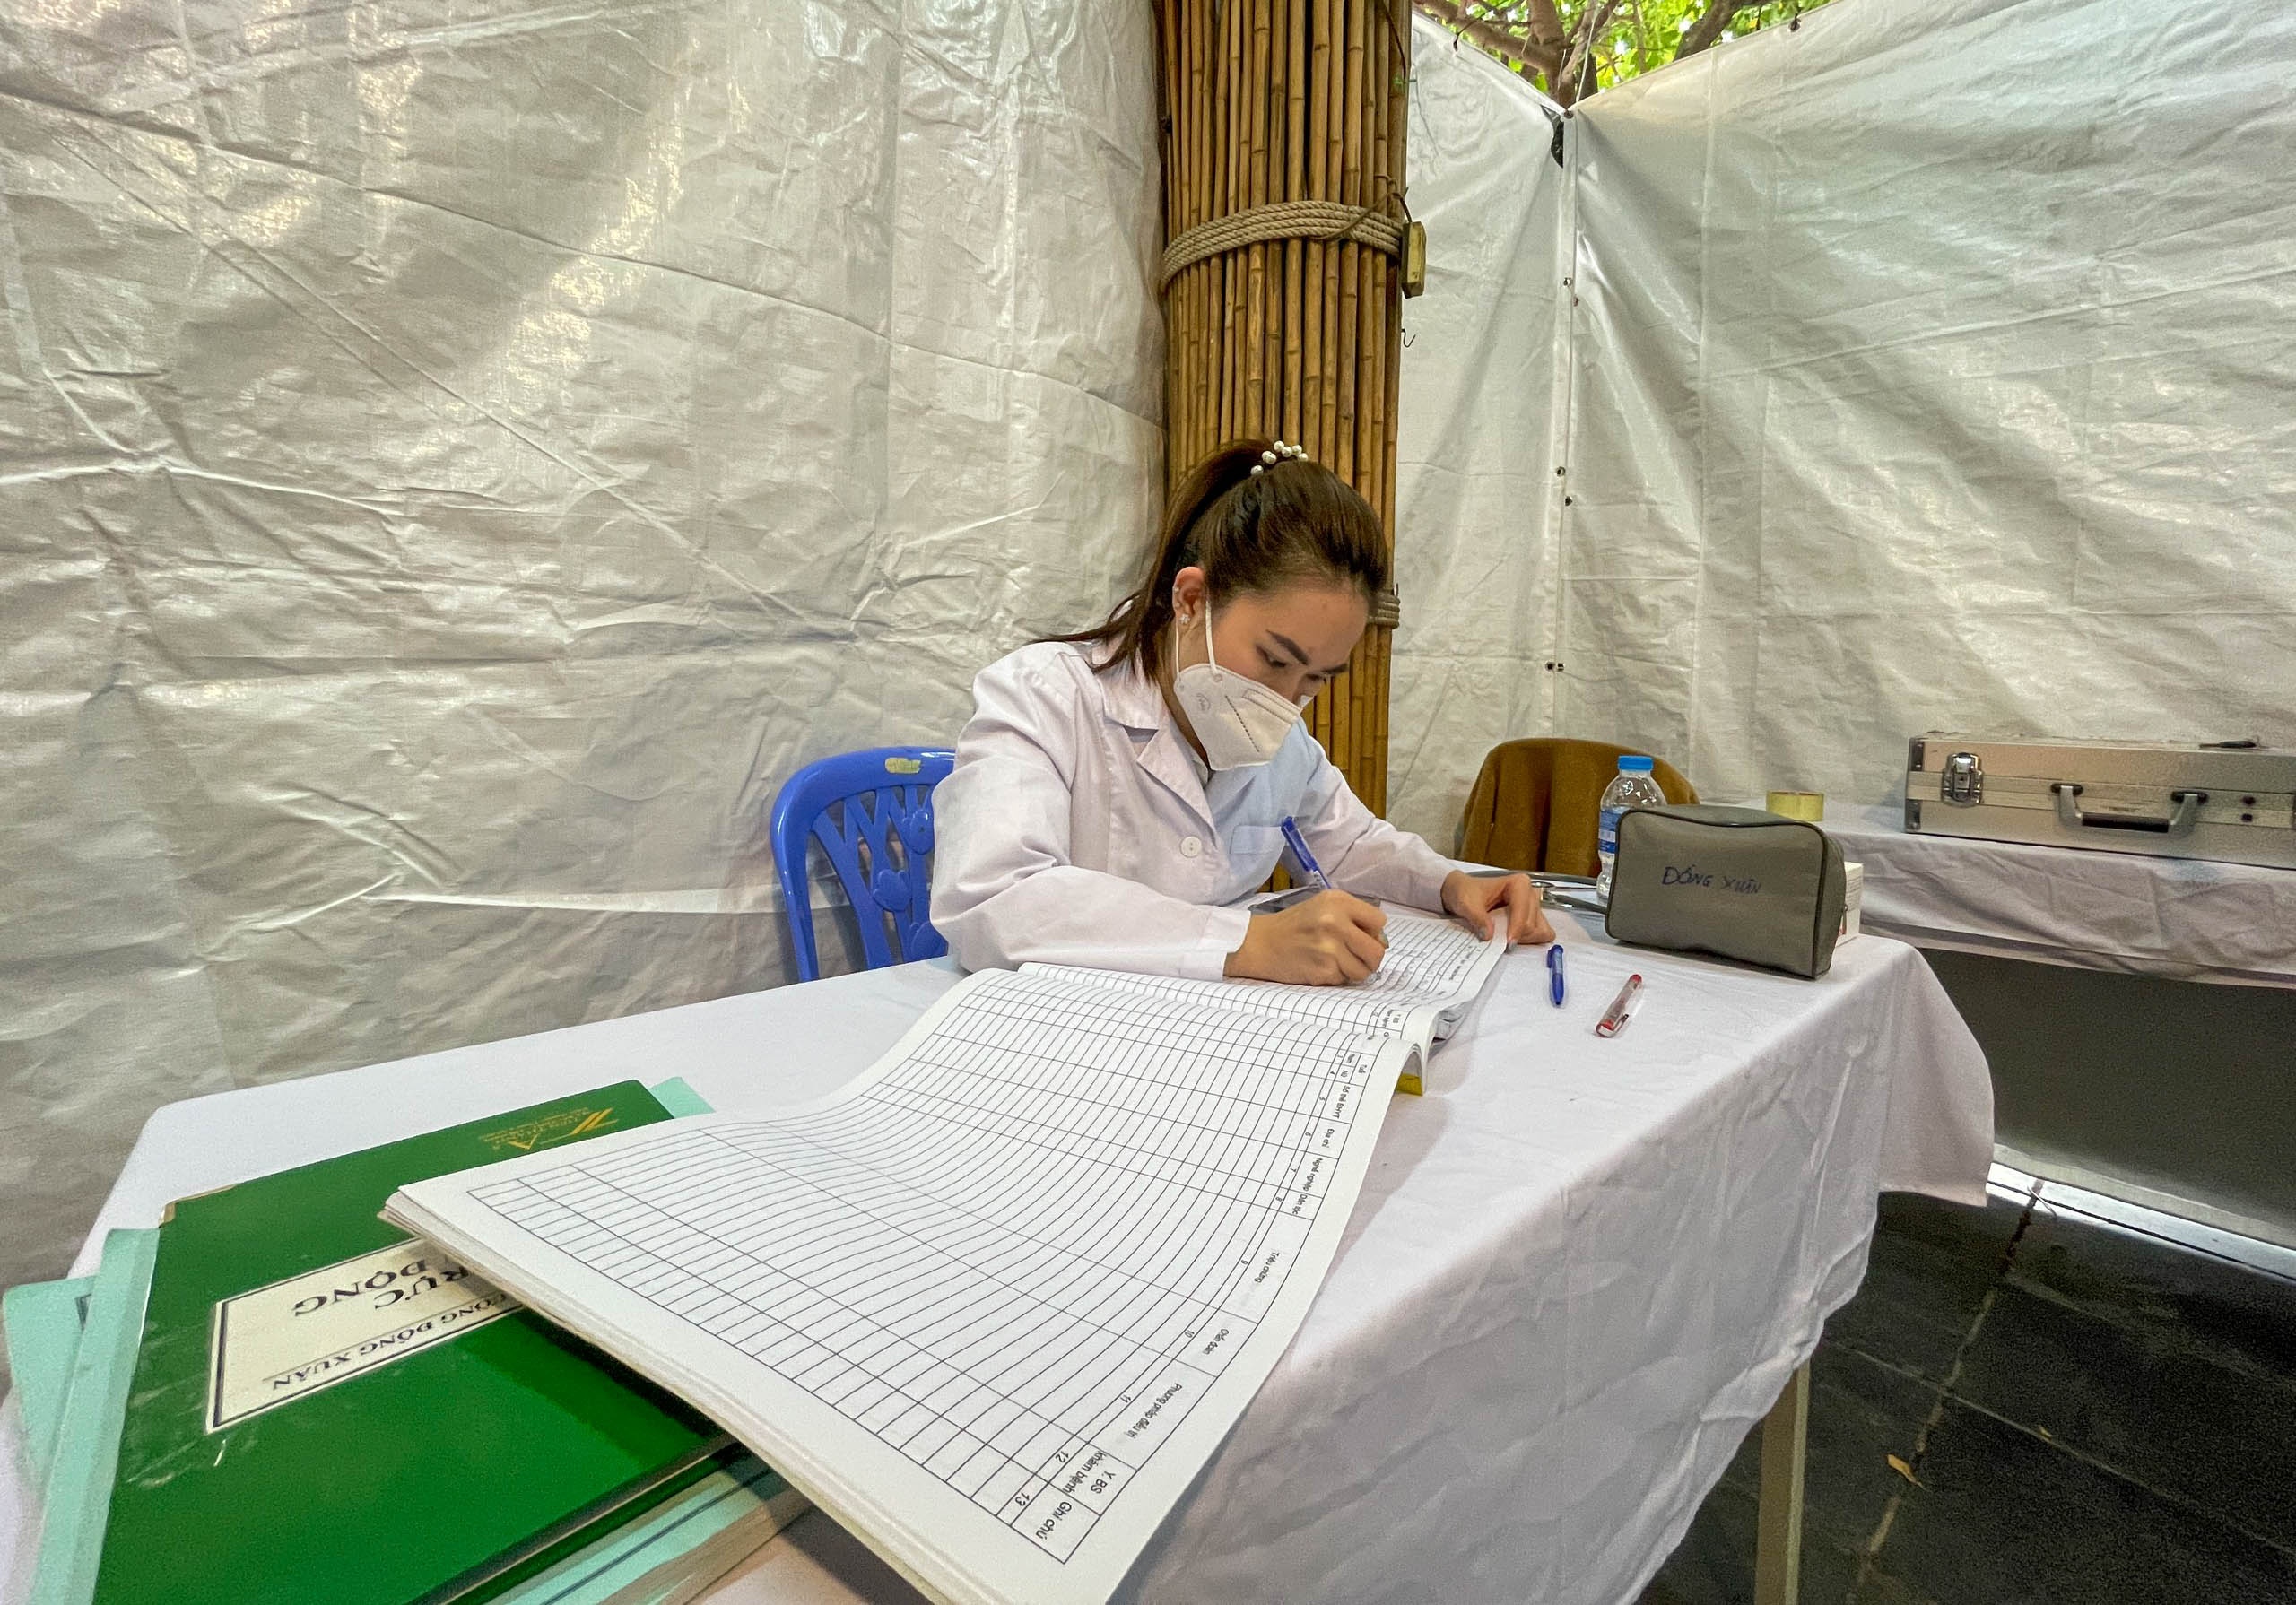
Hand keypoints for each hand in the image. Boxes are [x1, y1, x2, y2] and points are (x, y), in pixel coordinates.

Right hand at [1224, 890, 1389, 984]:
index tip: (1360, 936)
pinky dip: (1337, 977)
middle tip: (1357, 957)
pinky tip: (1321, 967)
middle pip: (1377, 950)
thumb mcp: (1323, 906)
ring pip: (1364, 970)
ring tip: (1336, 961)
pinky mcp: (1323, 970)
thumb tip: (1382, 942)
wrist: (1259, 943)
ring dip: (1354, 970)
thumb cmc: (1294, 925)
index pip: (1379, 921)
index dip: (1373, 932)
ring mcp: (1330, 948)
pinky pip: (1345, 980)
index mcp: (1338, 902)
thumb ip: (1353, 917)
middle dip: (1370, 957)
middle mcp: (1336, 922)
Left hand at [1441, 870, 1553, 947]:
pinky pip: (1543, 933)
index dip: (1516, 929)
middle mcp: (1530, 894)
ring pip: (1539, 930)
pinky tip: (1515, 938)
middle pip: (1532, 923)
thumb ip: (1477, 918)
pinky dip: (1531, 940)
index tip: (1507, 943)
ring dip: (1524, 939)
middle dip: (1517, 936)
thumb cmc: (1467, 893)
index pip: (1523, 911)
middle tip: (1500, 940)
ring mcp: (1533, 906)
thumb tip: (1489, 934)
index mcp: (1518, 884)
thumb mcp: (1466, 903)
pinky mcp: (1534, 918)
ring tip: (1505, 938)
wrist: (1463, 893)